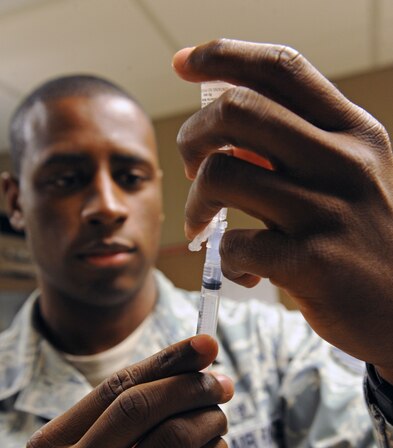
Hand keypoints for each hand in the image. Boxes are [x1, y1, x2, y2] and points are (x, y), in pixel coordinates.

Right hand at [26, 335, 232, 447]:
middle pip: (137, 408)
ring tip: (219, 418)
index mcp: (51, 445)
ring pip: (170, 439)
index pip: (115, 387)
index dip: (166, 360)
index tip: (207, 343)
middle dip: (190, 387)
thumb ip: (142, 399)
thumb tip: (204, 352)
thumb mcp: (107, 445)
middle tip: (222, 384)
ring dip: (208, 419)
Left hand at [173, 39, 392, 381]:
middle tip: (192, 166)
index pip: (281, 68)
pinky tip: (244, 272)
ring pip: (222, 175)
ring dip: (195, 204)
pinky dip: (223, 260)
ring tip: (202, 226)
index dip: (224, 54)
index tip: (183, 62)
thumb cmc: (358, 238)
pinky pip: (233, 245)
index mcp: (353, 132)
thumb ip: (293, 147)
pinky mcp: (310, 263)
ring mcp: (327, 212)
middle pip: (237, 110)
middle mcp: (344, 162)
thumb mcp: (345, 178)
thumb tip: (222, 127)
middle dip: (192, 136)